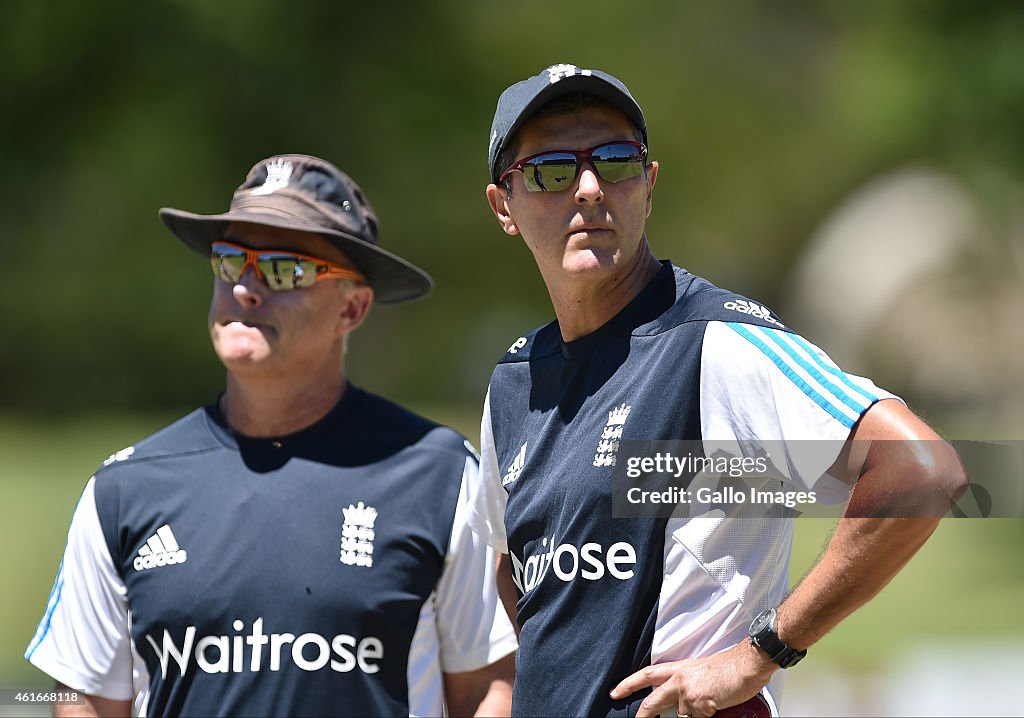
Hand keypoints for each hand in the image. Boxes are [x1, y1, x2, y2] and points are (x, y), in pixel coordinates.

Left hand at [609, 641, 774, 717]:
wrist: (747, 663)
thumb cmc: (731, 667)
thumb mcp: (703, 672)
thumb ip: (689, 685)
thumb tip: (684, 705)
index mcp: (680, 668)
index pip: (647, 674)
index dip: (629, 683)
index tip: (616, 691)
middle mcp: (680, 679)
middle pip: (653, 700)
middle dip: (643, 714)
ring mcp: (687, 691)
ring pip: (680, 716)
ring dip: (692, 715)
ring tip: (710, 703)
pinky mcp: (698, 703)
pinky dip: (706, 717)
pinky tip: (716, 706)